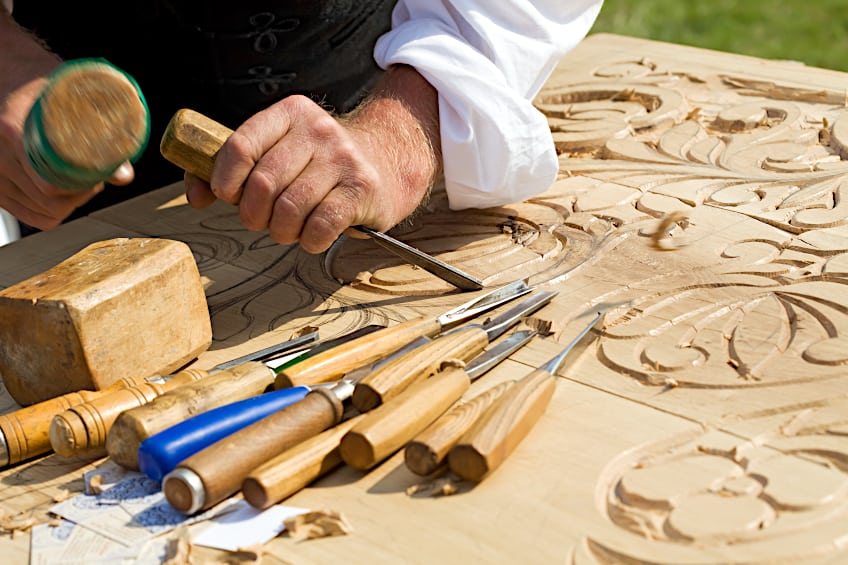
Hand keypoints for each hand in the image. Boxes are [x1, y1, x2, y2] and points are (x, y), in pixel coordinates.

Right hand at [0, 14, 133, 230]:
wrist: (5, 69)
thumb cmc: (38, 81)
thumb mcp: (69, 94)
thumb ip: (99, 129)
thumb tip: (124, 175)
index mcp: (11, 131)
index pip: (49, 185)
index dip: (81, 189)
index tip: (97, 178)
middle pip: (46, 201)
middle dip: (78, 196)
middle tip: (95, 179)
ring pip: (38, 211)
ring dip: (66, 204)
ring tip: (81, 182)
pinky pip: (27, 213)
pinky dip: (49, 212)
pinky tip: (64, 197)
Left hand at [185, 65, 441, 253]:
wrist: (390, 159)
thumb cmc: (324, 162)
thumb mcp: (283, 147)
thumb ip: (237, 165)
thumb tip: (196, 194)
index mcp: (291, 114)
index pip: (240, 146)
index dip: (224, 180)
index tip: (229, 196)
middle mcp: (318, 131)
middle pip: (263, 184)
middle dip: (254, 215)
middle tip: (262, 221)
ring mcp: (343, 160)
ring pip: (289, 210)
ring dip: (282, 231)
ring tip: (289, 230)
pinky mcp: (362, 190)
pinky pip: (320, 226)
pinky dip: (309, 240)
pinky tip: (313, 235)